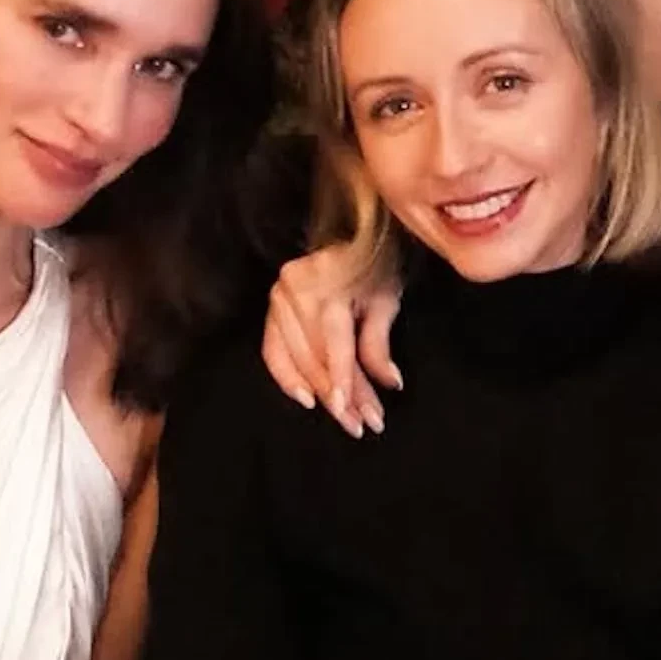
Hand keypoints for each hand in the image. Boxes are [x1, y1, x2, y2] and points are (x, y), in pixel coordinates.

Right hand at [261, 243, 400, 437]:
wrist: (352, 234)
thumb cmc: (375, 267)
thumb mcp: (385, 300)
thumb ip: (379, 344)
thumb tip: (389, 383)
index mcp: (330, 285)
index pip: (333, 343)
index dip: (342, 380)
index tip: (350, 412)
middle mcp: (297, 290)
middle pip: (316, 356)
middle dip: (340, 394)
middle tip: (360, 424)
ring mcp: (279, 297)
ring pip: (296, 358)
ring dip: (319, 392)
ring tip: (343, 418)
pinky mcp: (271, 305)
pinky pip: (272, 349)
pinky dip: (286, 376)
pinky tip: (305, 398)